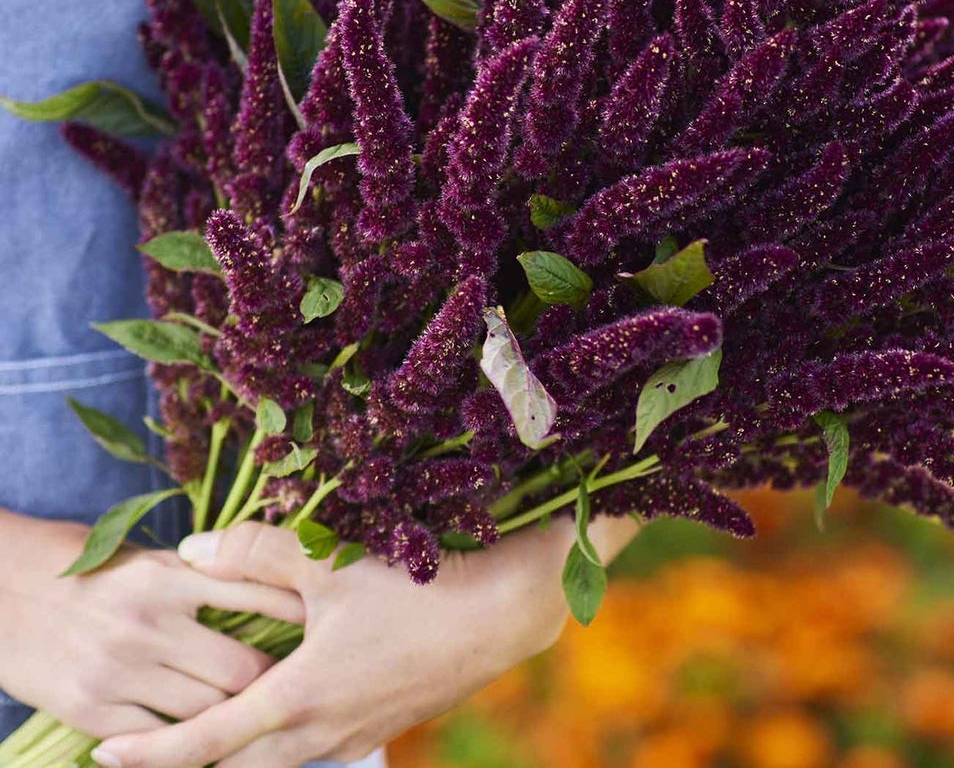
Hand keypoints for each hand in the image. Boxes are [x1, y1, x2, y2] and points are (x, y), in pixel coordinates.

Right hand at [0, 510, 303, 739]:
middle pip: (241, 669)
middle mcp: (151, 622)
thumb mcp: (150, 558)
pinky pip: (156, 740)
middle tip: (299, 686)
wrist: (2, 591)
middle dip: (275, 681)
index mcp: (173, 575)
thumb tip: (270, 583)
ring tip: (263, 717)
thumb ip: (205, 575)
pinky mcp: (92, 710)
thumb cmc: (85, 568)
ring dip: (236, 717)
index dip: (298, 617)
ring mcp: (120, 670)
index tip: (325, 628)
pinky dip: (186, 745)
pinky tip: (208, 741)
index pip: (257, 595)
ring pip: (206, 712)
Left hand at [91, 514, 638, 767]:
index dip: (150, 755)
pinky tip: (300, 698)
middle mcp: (323, 731)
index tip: (101, 759)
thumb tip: (193, 548)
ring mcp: (360, 731)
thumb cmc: (422, 584)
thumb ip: (259, 551)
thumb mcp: (334, 563)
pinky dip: (292, 733)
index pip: (204, 742)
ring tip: (221, 725)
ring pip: (283, 758)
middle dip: (195, 759)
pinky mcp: (390, 719)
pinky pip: (322, 743)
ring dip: (247, 748)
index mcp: (299, 698)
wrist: (509, 611)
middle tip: (155, 744)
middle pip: (240, 765)